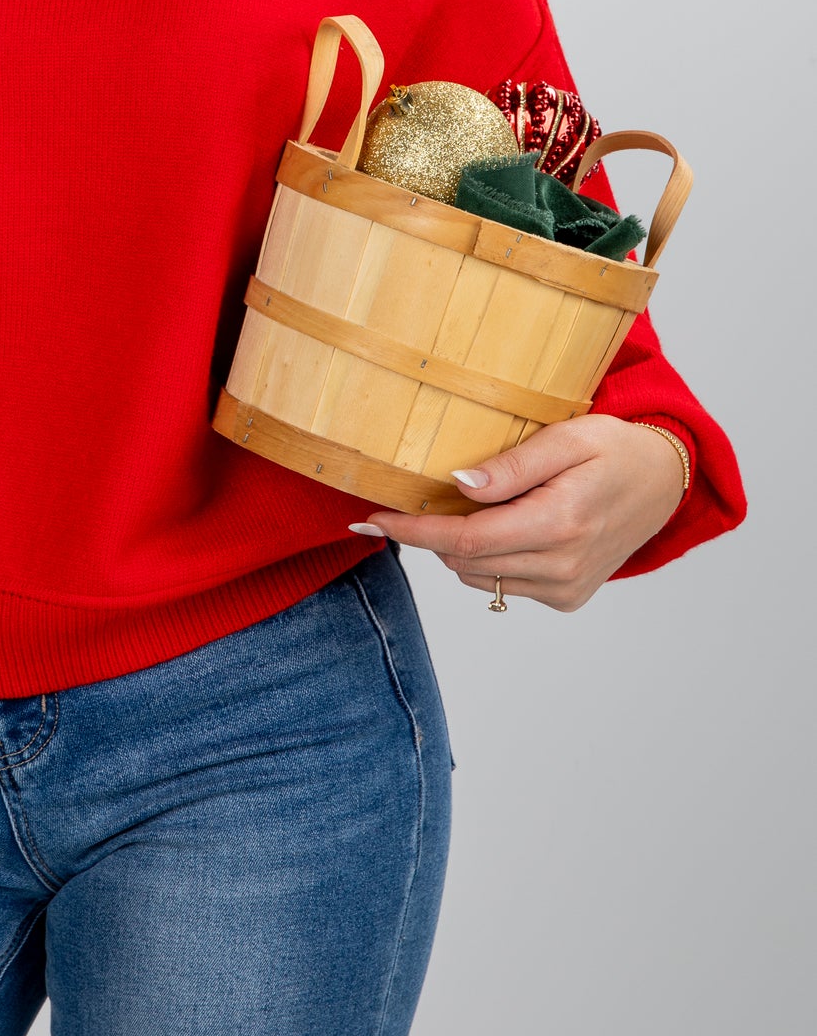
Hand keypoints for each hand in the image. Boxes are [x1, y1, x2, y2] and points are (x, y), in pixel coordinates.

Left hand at [351, 417, 686, 610]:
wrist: (665, 482)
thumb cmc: (616, 449)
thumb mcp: (567, 437)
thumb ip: (512, 466)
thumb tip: (458, 485)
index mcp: (561, 523)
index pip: (467, 539)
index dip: (413, 531)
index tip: (369, 519)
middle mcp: (564, 566)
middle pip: (465, 560)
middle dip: (430, 532)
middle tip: (421, 495)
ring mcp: (567, 588)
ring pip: (479, 576)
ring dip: (461, 545)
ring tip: (479, 505)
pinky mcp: (568, 598)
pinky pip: (504, 583)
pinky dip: (490, 557)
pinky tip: (508, 525)